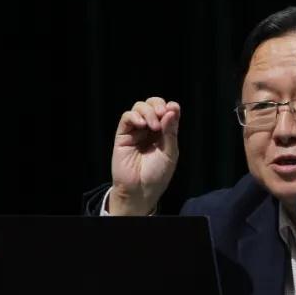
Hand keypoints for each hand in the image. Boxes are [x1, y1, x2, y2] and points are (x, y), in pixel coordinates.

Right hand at [109, 97, 180, 215]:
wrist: (140, 190)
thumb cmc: (157, 175)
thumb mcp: (170, 153)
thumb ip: (171, 132)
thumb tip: (172, 109)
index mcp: (163, 132)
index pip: (166, 111)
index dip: (169, 107)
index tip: (173, 109)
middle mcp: (149, 129)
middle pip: (152, 104)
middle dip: (158, 104)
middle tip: (162, 114)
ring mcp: (135, 131)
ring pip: (139, 107)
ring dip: (148, 111)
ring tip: (153, 126)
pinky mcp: (122, 135)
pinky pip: (126, 117)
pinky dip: (134, 116)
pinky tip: (142, 124)